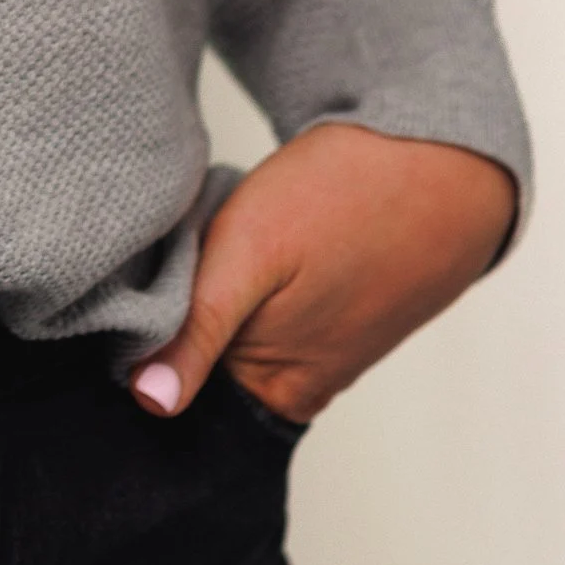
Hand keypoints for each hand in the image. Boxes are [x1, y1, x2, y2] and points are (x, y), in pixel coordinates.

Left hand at [128, 122, 517, 427]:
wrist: (442, 159)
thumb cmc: (344, 198)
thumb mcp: (250, 251)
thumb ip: (199, 328)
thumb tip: (150, 404)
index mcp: (276, 385)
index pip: (178, 386)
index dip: (140, 342)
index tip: (123, 291)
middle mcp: (299, 385)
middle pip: (203, 364)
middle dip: (172, 318)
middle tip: (168, 251)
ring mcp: (321, 350)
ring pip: (232, 333)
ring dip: (209, 292)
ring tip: (210, 239)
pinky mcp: (333, 315)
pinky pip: (265, 313)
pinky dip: (243, 280)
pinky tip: (246, 239)